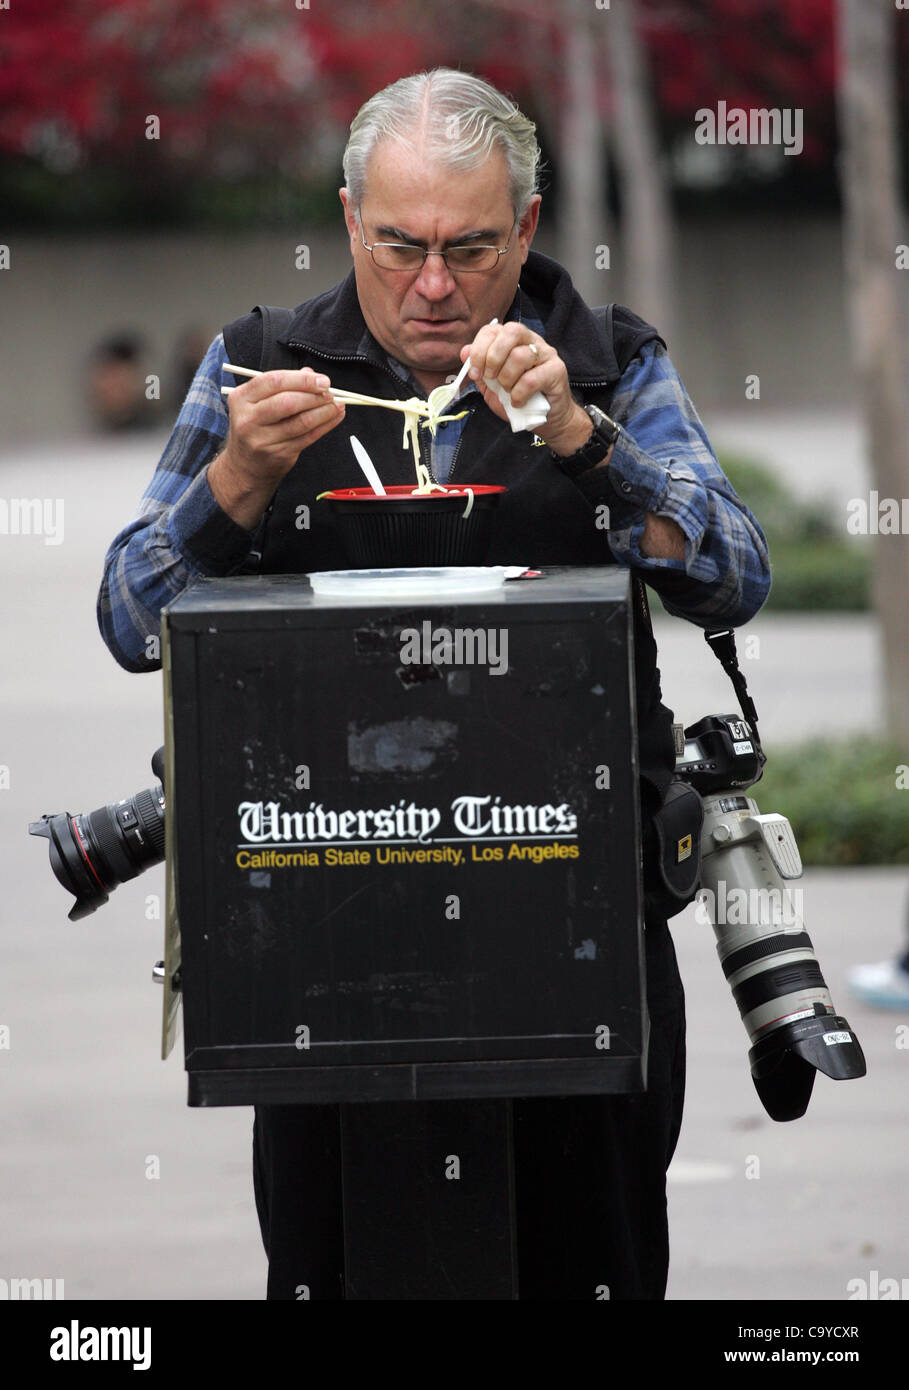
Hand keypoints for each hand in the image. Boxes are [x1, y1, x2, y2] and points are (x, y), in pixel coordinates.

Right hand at [221, 368, 345, 486]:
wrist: (245, 465)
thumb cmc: (255, 427)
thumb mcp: (257, 402)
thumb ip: (283, 385)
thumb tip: (311, 374)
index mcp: (241, 398)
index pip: (273, 381)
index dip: (301, 379)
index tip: (321, 380)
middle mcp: (249, 419)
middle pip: (287, 402)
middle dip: (314, 396)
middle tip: (330, 393)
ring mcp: (263, 439)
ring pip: (301, 422)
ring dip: (324, 411)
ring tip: (337, 404)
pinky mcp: (279, 454)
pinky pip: (308, 437)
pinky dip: (325, 425)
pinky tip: (334, 417)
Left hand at [461, 321, 591, 454]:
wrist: (546, 419)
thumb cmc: (518, 399)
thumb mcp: (491, 386)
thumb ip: (479, 369)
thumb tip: (464, 352)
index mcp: (513, 340)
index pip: (493, 329)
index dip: (479, 350)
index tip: (475, 373)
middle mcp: (531, 341)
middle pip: (511, 331)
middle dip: (493, 357)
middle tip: (491, 378)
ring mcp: (546, 354)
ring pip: (520, 355)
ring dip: (507, 379)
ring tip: (508, 392)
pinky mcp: (557, 370)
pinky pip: (531, 379)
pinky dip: (518, 394)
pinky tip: (518, 402)